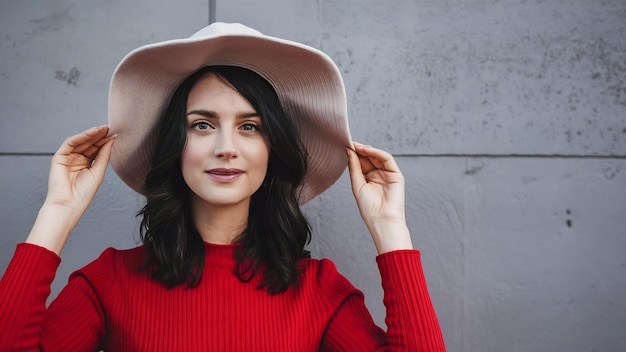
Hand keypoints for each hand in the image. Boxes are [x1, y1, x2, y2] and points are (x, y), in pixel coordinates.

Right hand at [26, 126, 115, 253]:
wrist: (69, 204)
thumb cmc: (84, 192)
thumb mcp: (98, 171)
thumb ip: (104, 155)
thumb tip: (111, 139)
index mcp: (87, 164)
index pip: (96, 149)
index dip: (105, 142)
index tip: (114, 134)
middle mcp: (77, 160)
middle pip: (89, 144)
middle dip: (99, 136)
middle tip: (109, 128)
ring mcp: (68, 158)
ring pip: (80, 142)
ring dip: (91, 134)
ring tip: (102, 129)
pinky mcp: (59, 157)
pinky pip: (70, 143)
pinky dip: (81, 137)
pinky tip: (91, 133)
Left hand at [347, 142, 412, 253]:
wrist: (382, 220)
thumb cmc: (369, 208)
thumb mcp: (357, 184)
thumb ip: (354, 167)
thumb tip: (349, 151)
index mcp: (368, 179)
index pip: (361, 162)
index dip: (354, 154)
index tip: (345, 146)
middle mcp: (378, 175)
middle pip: (369, 158)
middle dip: (359, 150)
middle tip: (349, 143)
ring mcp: (387, 174)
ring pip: (378, 157)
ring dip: (367, 149)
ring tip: (356, 146)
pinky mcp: (396, 174)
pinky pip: (387, 159)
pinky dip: (377, 152)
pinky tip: (367, 150)